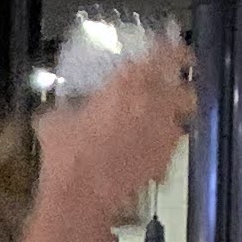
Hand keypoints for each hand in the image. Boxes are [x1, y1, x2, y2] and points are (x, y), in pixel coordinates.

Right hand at [37, 32, 191, 225]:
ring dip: (175, 113)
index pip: (165, 54)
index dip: (174, 48)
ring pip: (185, 115)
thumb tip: (62, 107)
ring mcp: (165, 133)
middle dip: (182, 84)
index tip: (175, 45)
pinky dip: (164, 142)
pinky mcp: (165, 159)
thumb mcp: (55, 120)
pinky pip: (172, 143)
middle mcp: (155, 104)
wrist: (82, 196)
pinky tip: (149, 147)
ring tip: (161, 117)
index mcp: (129, 84)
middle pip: (186, 86)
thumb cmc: (67, 153)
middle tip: (172, 83)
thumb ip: (67, 106)